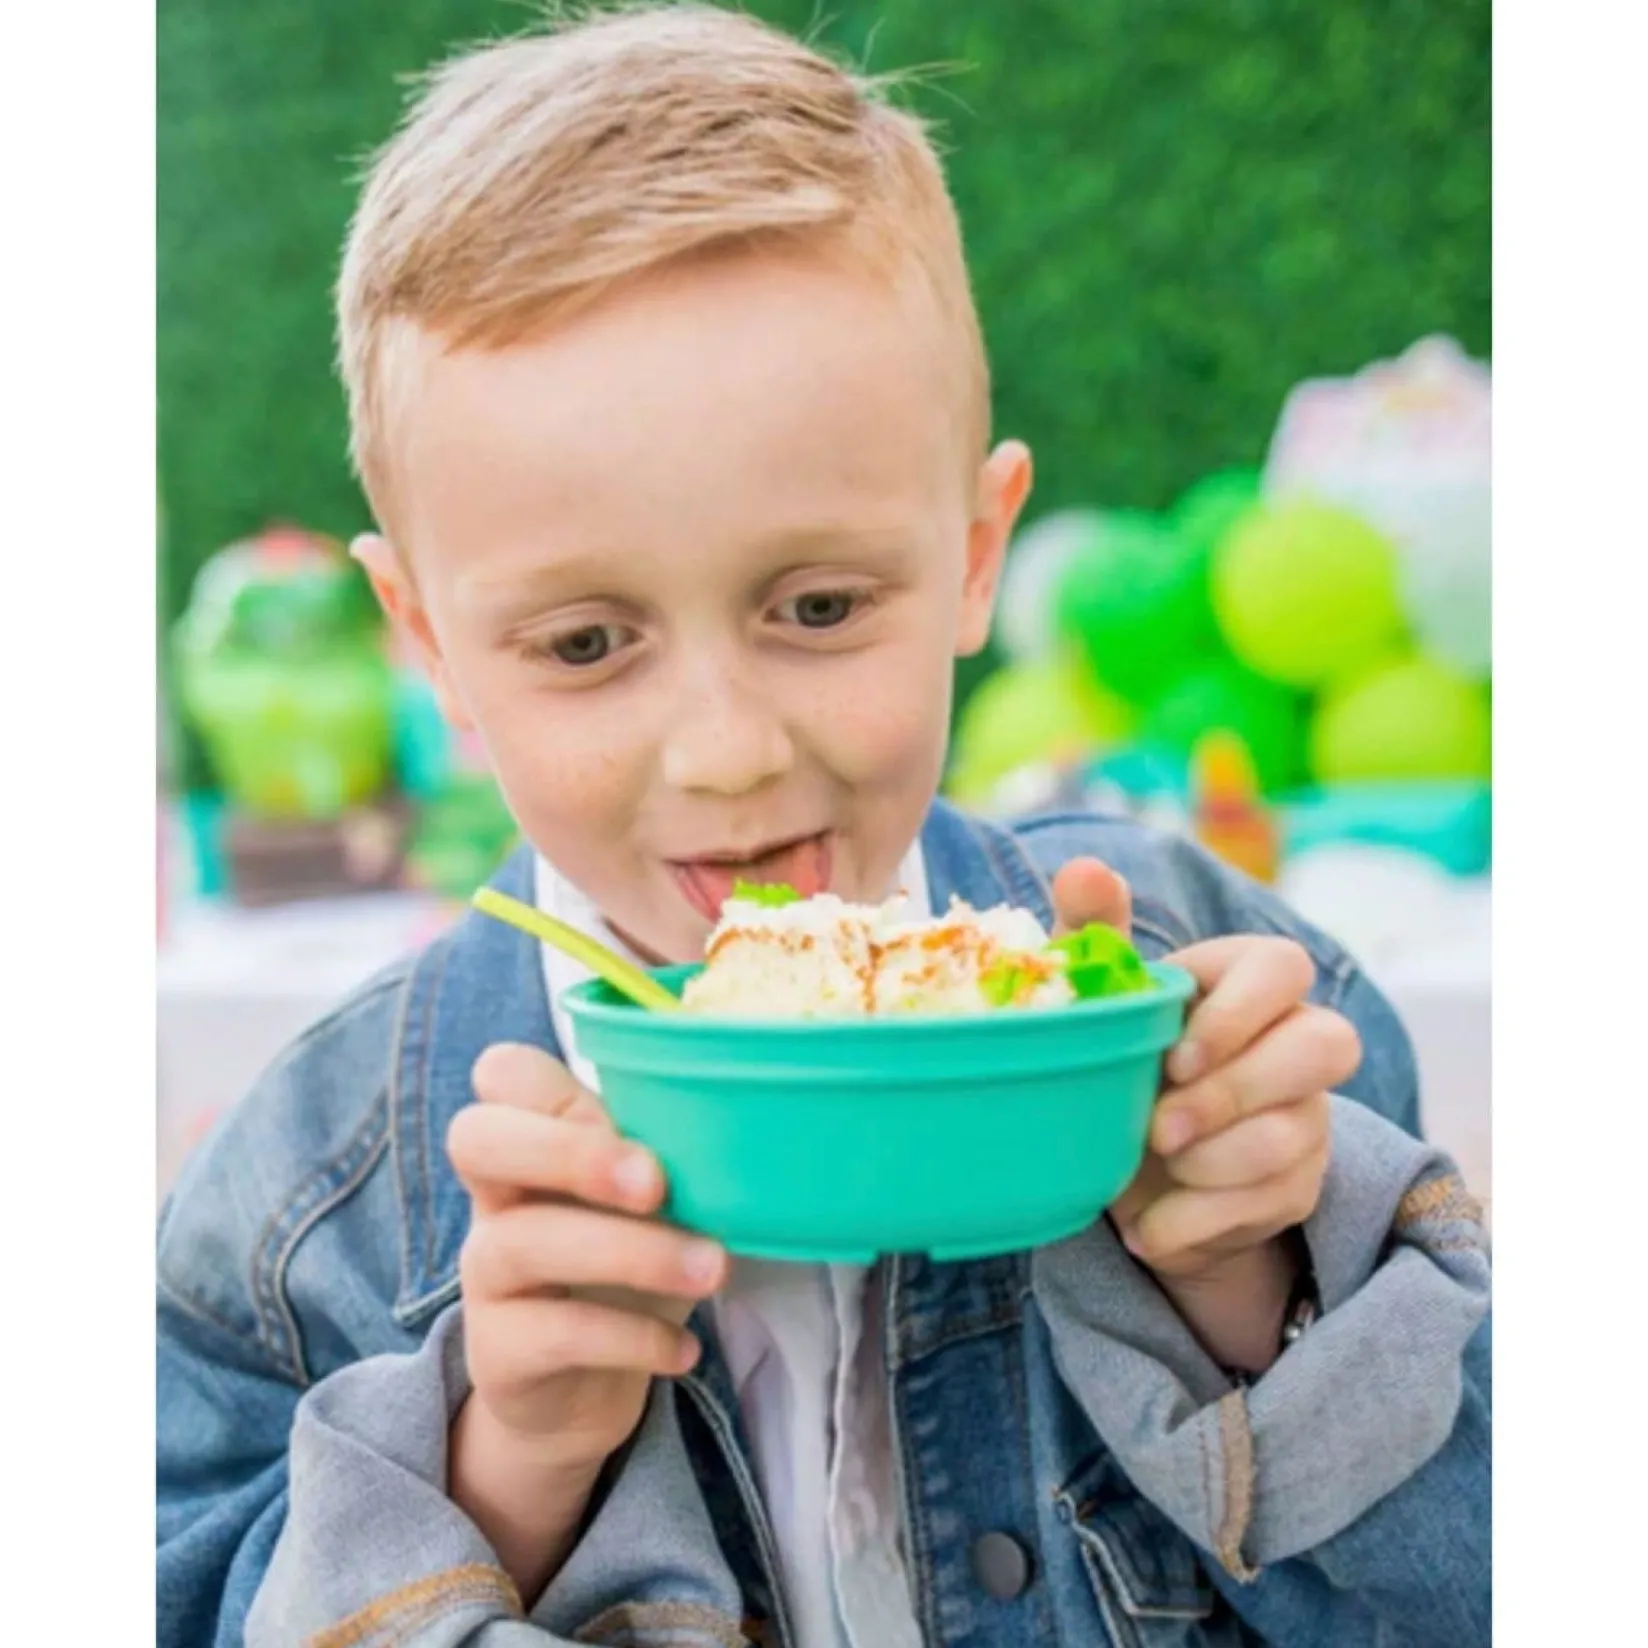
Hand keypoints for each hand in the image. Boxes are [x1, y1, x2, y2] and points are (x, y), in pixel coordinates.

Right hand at [444, 1043, 727, 1596]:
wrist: (582, 1386)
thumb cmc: (625, 1261)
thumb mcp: (648, 1202)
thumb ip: (669, 1159)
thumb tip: (748, 1140)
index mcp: (533, 1140)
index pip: (501, 1074)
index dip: (549, 1085)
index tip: (634, 1116)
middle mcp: (495, 1197)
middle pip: (476, 1139)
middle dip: (570, 1152)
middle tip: (657, 1185)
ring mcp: (485, 1273)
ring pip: (524, 1243)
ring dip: (633, 1254)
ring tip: (713, 1269)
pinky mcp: (497, 1350)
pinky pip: (554, 1333)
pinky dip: (633, 1338)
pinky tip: (683, 1350)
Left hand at [1052, 864, 1359, 1369]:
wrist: (1127, 1178)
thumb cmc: (1120, 1063)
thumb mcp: (1099, 1002)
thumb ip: (1094, 933)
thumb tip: (1085, 868)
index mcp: (1245, 983)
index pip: (1284, 966)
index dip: (1240, 1012)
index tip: (1176, 1055)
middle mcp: (1295, 1040)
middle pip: (1328, 1043)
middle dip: (1235, 1092)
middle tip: (1159, 1127)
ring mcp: (1307, 1114)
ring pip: (1297, 1131)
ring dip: (1212, 1160)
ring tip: (1150, 1164)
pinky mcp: (1300, 1183)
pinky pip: (1274, 1200)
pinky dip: (1197, 1220)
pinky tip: (1148, 1226)